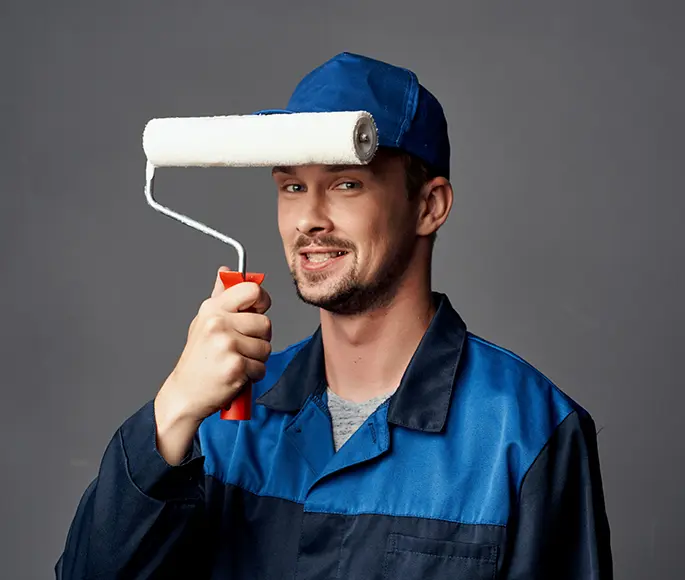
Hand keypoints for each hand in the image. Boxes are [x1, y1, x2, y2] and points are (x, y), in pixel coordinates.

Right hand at [153, 267, 271, 463]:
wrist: (185, 393)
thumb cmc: (197, 358)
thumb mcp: (204, 322)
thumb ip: (220, 297)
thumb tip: (227, 270)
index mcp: (213, 310)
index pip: (251, 290)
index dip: (261, 300)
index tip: (258, 310)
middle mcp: (218, 323)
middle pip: (265, 323)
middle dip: (259, 339)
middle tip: (241, 348)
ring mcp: (227, 344)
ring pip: (266, 347)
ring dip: (256, 359)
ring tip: (236, 362)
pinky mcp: (235, 366)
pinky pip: (261, 367)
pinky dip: (253, 375)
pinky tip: (235, 375)